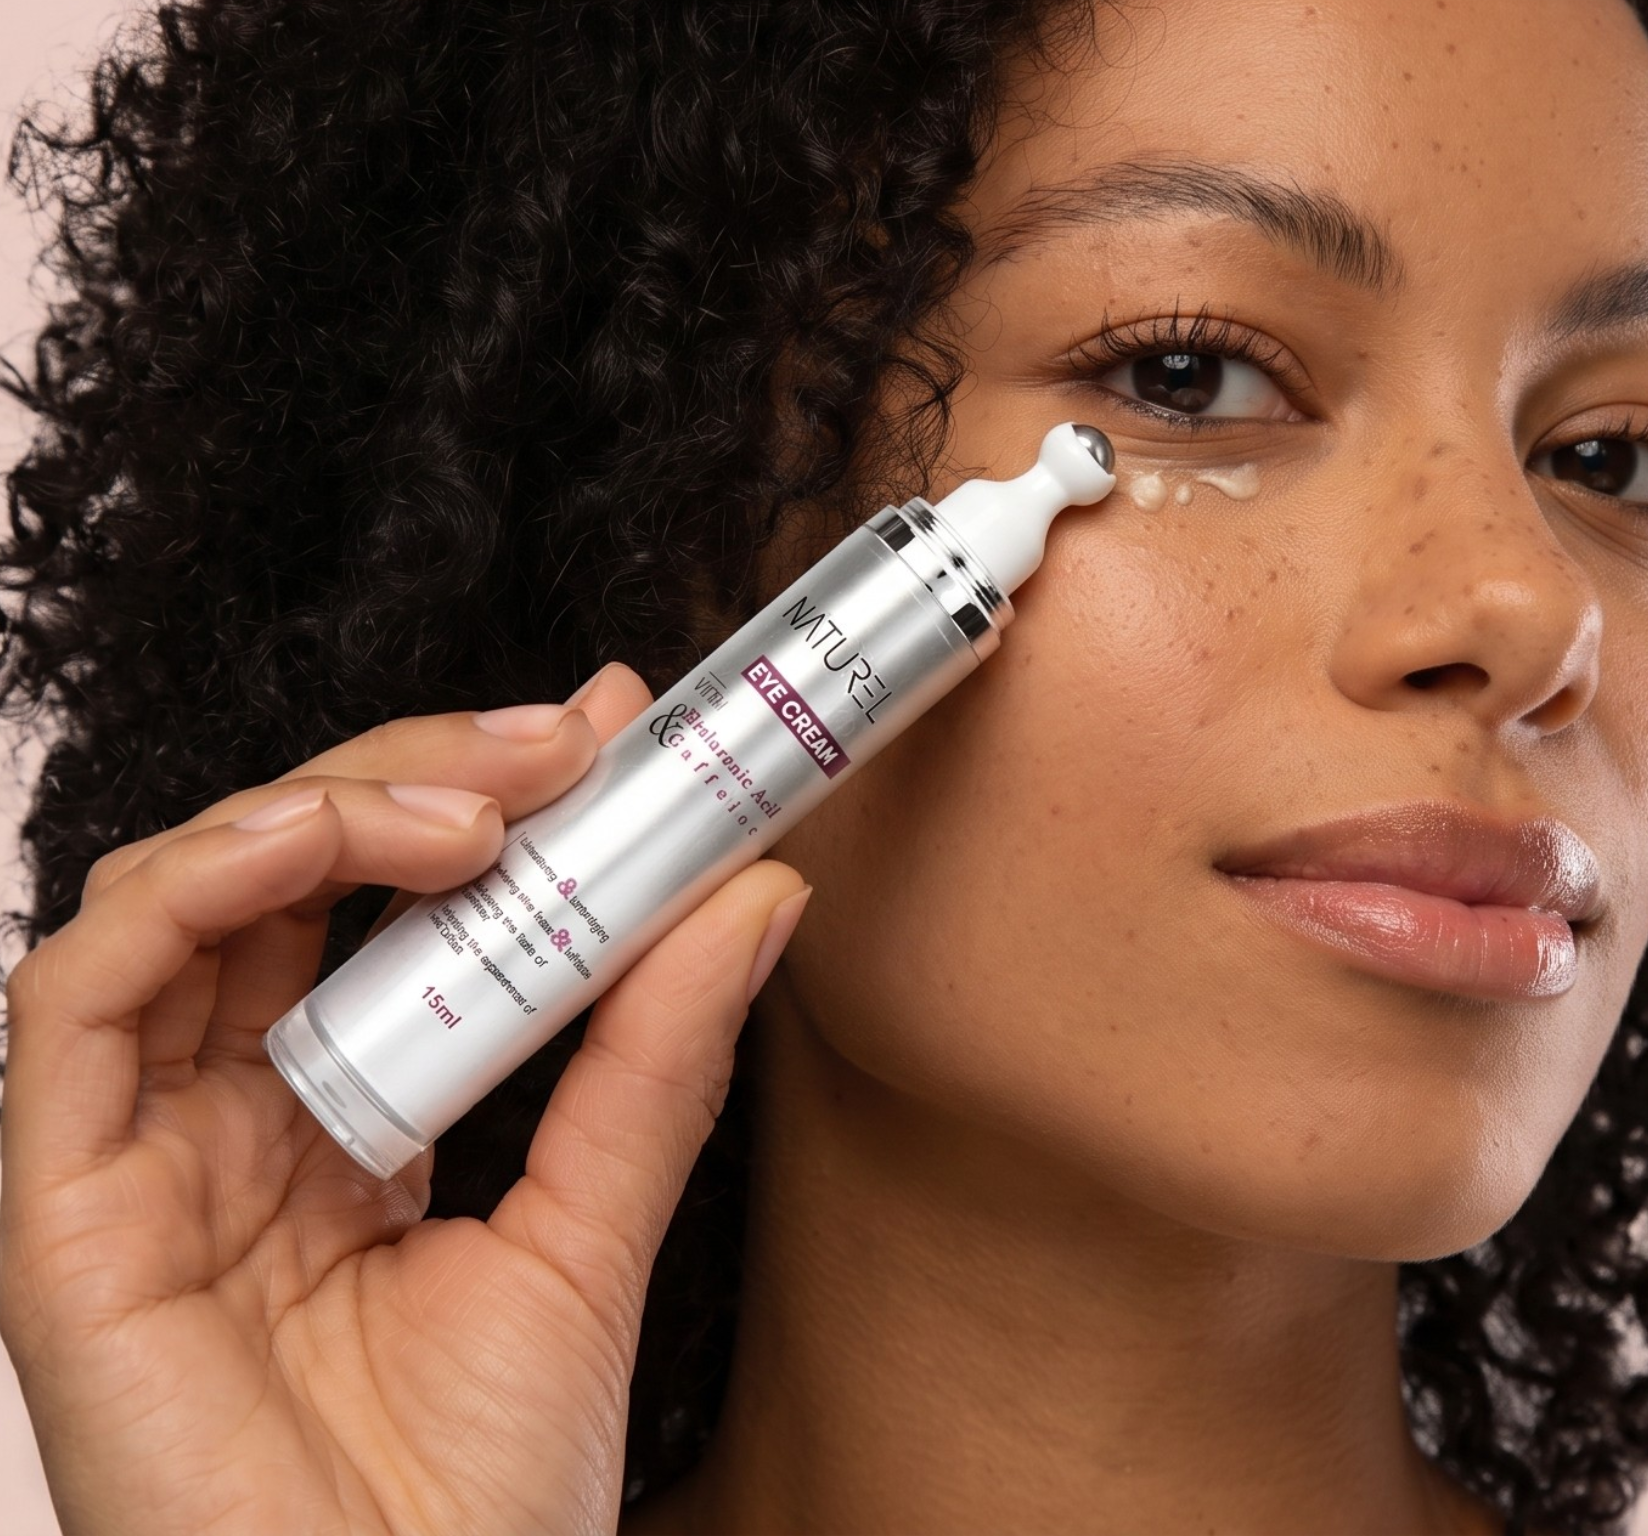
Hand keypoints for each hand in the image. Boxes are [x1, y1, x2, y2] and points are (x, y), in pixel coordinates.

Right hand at [0, 664, 810, 1535]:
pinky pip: (74, 1000)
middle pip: (283, 879)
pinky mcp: (63, 1214)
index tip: (616, 732)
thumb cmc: (478, 1496)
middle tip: (569, 739)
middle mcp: (227, 1126)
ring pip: (174, 903)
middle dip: (421, 775)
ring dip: (321, 807)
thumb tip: (757, 892)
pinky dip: (189, 891)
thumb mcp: (593, 1236)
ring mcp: (139, 1164)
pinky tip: (315, 845)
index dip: (484, 802)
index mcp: (342, 1127)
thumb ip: (654, 1062)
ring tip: (480, 805)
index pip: (389, 913)